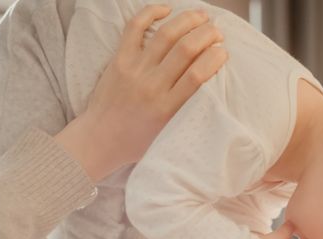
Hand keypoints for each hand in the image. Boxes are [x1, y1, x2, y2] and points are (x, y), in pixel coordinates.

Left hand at [55, 4, 227, 180]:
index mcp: (167, 108)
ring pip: (166, 34)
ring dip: (188, 19)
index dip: (215, 57)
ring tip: (201, 16)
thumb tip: (207, 81)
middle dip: (208, 34)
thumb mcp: (168, 132)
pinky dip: (151, 13)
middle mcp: (152, 86)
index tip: (223, 52)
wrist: (99, 140)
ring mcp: (134, 70)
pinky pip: (135, 28)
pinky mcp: (119, 60)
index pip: (198, 74)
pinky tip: (166, 10)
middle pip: (186, 49)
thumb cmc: (136, 141)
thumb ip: (186, 109)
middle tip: (217, 32)